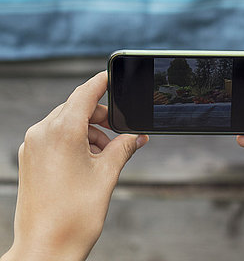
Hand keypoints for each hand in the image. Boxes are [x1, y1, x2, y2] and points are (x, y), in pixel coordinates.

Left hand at [2, 71, 147, 260]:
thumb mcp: (107, 175)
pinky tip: (88, 159)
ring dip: (88, 130)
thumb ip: (123, 147)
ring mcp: (32, 146)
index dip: (103, 82)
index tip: (114, 76)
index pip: (86, 92)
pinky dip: (73, 140)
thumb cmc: (74, 217)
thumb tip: (138, 136)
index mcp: (62, 131)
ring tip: (106, 153)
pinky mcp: (28, 159)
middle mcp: (42, 133)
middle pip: (76, 107)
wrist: (44, 251)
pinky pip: (53, 136)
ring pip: (65, 122)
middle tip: (121, 130)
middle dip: (101, 115)